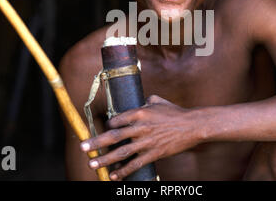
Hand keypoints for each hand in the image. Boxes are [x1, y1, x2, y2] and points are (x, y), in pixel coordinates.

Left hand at [80, 95, 202, 179]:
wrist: (193, 126)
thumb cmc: (175, 112)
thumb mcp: (158, 101)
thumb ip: (146, 101)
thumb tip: (140, 102)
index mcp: (141, 112)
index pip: (118, 119)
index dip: (109, 124)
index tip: (105, 128)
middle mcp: (141, 127)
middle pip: (114, 136)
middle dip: (96, 142)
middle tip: (82, 147)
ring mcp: (147, 142)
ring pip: (122, 152)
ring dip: (105, 159)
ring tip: (92, 164)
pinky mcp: (154, 153)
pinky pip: (136, 164)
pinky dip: (124, 171)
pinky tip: (114, 175)